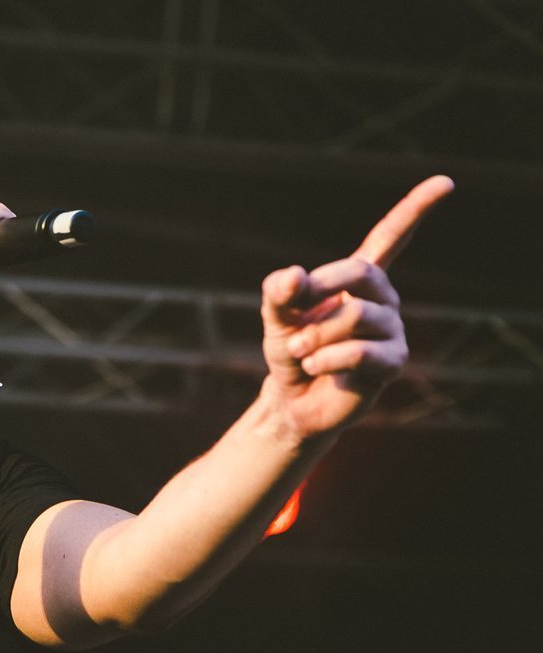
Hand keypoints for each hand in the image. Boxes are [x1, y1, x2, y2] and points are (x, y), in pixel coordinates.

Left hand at [260, 175, 454, 438]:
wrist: (294, 399)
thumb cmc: (290, 350)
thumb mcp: (276, 315)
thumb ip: (278, 291)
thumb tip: (295, 275)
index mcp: (358, 279)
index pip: (390, 236)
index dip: (415, 209)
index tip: (446, 182)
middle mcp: (382, 299)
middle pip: (361, 273)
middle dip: (320, 291)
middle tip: (291, 318)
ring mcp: (392, 330)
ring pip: (355, 317)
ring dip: (315, 335)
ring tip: (300, 351)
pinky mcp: (392, 363)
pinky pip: (359, 352)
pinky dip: (326, 359)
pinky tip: (316, 367)